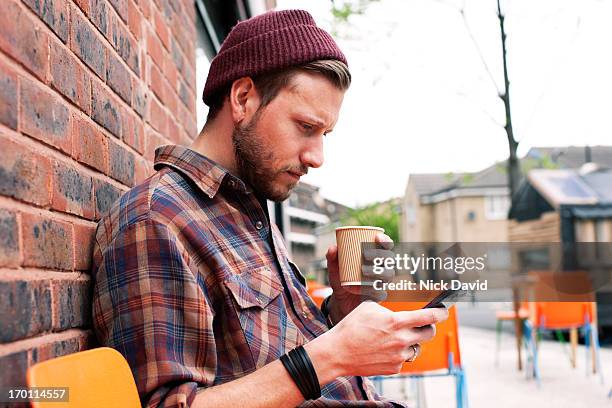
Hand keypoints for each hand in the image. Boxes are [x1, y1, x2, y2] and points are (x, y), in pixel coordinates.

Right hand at [310, 301, 448, 377]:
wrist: (338, 352)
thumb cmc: (351, 327)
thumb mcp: (369, 308)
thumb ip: (388, 310)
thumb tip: (396, 312)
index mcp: (397, 322)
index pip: (429, 316)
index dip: (441, 312)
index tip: (444, 311)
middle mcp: (401, 340)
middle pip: (429, 333)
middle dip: (428, 327)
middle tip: (420, 324)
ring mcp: (399, 356)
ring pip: (416, 347)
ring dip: (410, 341)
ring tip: (393, 338)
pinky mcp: (394, 368)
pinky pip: (403, 358)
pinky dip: (398, 353)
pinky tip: (384, 349)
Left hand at [326, 233, 394, 322]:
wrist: (340, 300)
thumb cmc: (341, 279)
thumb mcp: (334, 269)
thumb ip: (332, 258)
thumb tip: (333, 248)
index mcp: (375, 258)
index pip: (386, 247)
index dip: (385, 241)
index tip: (377, 237)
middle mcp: (382, 269)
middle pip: (390, 260)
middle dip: (381, 255)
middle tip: (366, 255)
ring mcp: (381, 283)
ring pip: (389, 275)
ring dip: (378, 271)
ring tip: (364, 271)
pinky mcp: (378, 296)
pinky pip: (381, 293)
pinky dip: (374, 290)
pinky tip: (364, 289)